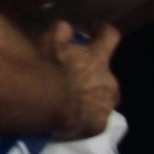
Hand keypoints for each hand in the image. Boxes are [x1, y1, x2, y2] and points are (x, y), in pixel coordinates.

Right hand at [46, 20, 121, 141]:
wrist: (43, 102)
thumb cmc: (46, 68)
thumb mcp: (49, 41)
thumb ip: (60, 32)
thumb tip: (67, 28)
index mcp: (98, 57)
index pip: (110, 37)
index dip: (103, 33)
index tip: (96, 32)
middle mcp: (108, 80)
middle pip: (110, 76)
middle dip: (97, 77)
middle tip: (78, 81)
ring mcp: (105, 105)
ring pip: (106, 101)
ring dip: (93, 100)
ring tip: (75, 106)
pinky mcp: (97, 125)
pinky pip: (95, 123)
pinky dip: (85, 122)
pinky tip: (73, 124)